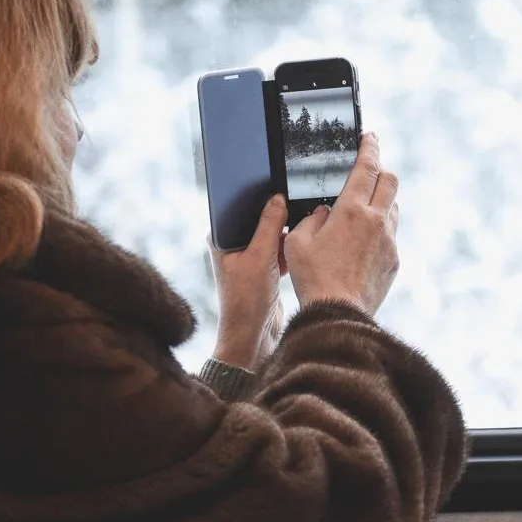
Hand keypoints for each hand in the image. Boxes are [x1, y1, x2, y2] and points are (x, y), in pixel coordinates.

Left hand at [210, 194, 288, 368]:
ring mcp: (249, 256)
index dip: (255, 195)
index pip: (237, 206)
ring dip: (285, 234)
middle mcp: (232, 245)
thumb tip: (277, 198)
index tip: (274, 184)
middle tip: (294, 209)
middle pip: (258, 218)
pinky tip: (299, 250)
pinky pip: (280, 248)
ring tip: (299, 232)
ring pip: (272, 233)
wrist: (254, 336)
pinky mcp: (264, 268)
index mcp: (221, 239)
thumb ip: (269, 225)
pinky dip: (289, 249)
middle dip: (276, 215)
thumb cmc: (246, 301)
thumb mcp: (260, 257)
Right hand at [284, 133, 399, 316]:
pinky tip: (363, 243)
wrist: (338, 314)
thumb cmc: (313, 277)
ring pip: (393, 208)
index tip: (370, 136)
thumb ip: (311, 219)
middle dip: (381, 170)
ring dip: (382, 201)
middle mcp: (376, 221)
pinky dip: (380, 231)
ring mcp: (389, 241)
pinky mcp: (394, 261)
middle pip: (391, 180)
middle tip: (368, 170)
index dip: (369, 147)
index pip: (367, 167)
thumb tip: (323, 213)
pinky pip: (391, 236)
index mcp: (352, 210)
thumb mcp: (298, 242)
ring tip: (363, 209)